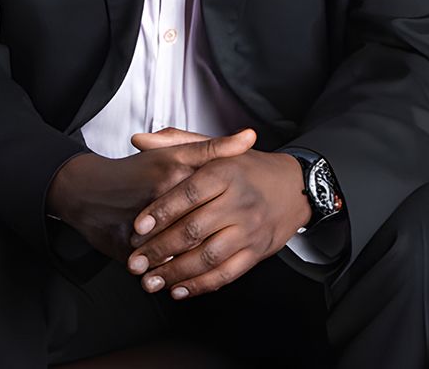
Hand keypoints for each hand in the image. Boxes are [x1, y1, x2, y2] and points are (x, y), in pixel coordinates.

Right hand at [45, 128, 255, 263]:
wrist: (87, 190)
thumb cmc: (134, 172)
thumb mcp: (174, 153)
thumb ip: (214, 147)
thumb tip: (250, 137)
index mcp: (174, 171)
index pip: (214, 197)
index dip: (225, 211)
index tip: (232, 217)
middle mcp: (160, 196)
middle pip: (201, 227)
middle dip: (213, 239)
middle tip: (221, 241)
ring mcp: (143, 225)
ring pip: (181, 250)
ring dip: (191, 260)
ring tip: (199, 260)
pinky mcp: (127, 247)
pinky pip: (158, 265)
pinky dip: (168, 270)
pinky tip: (175, 272)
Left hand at [125, 128, 311, 298]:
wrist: (293, 187)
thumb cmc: (248, 168)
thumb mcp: (215, 148)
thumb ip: (176, 142)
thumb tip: (139, 139)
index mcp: (225, 173)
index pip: (188, 193)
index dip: (161, 211)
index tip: (138, 226)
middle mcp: (239, 202)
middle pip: (194, 229)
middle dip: (160, 249)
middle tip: (135, 261)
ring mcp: (249, 230)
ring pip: (208, 257)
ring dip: (176, 273)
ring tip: (150, 280)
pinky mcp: (256, 253)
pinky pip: (226, 274)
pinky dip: (200, 286)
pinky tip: (179, 289)